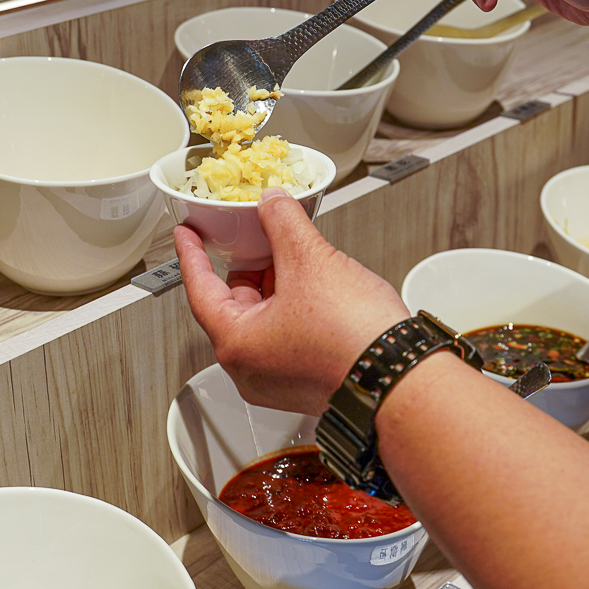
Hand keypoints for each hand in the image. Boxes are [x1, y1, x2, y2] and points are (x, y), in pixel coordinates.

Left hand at [174, 187, 410, 415]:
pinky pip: (287, 338)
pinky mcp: (306, 383)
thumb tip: (273, 204)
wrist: (401, 378)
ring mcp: (279, 381)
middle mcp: (251, 370)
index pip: (199, 289)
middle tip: (259, 238)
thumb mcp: (311, 260)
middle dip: (250, 267)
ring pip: (264, 321)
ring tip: (298, 259)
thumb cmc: (354, 337)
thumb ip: (284, 223)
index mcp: (236, 344)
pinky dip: (294, 309)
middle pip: (235, 305)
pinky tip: (318, 289)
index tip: (187, 236)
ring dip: (276, 287)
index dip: (192, 255)